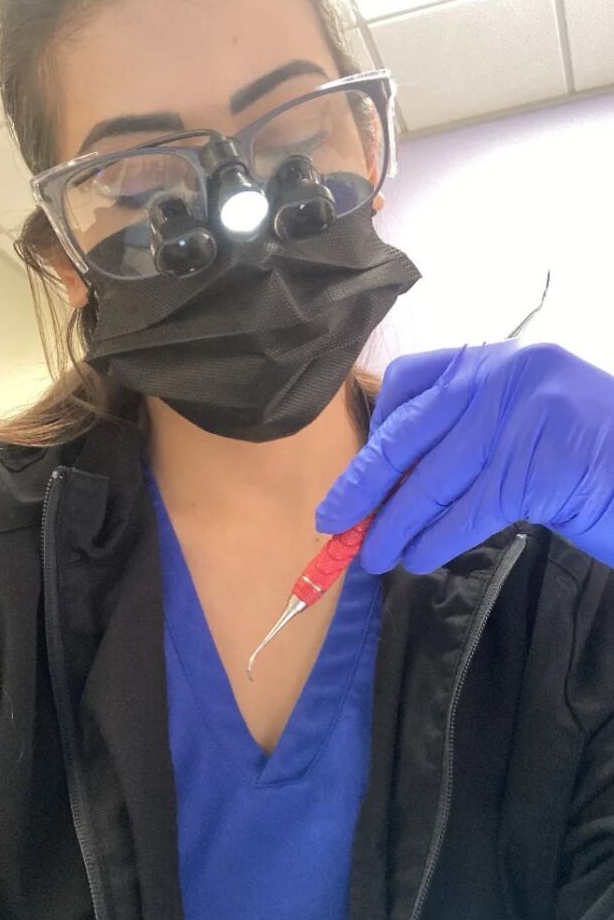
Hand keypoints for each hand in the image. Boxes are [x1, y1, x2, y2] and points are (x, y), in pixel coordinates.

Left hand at [316, 341, 613, 573]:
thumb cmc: (595, 456)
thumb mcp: (528, 425)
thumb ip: (471, 431)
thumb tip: (398, 477)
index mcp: (499, 361)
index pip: (412, 379)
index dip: (378, 426)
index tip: (363, 467)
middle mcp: (505, 378)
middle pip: (409, 434)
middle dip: (364, 482)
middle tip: (332, 518)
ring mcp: (523, 419)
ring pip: (433, 481)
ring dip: (394, 525)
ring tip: (372, 555)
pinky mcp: (539, 468)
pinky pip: (467, 511)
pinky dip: (435, 540)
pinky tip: (416, 558)